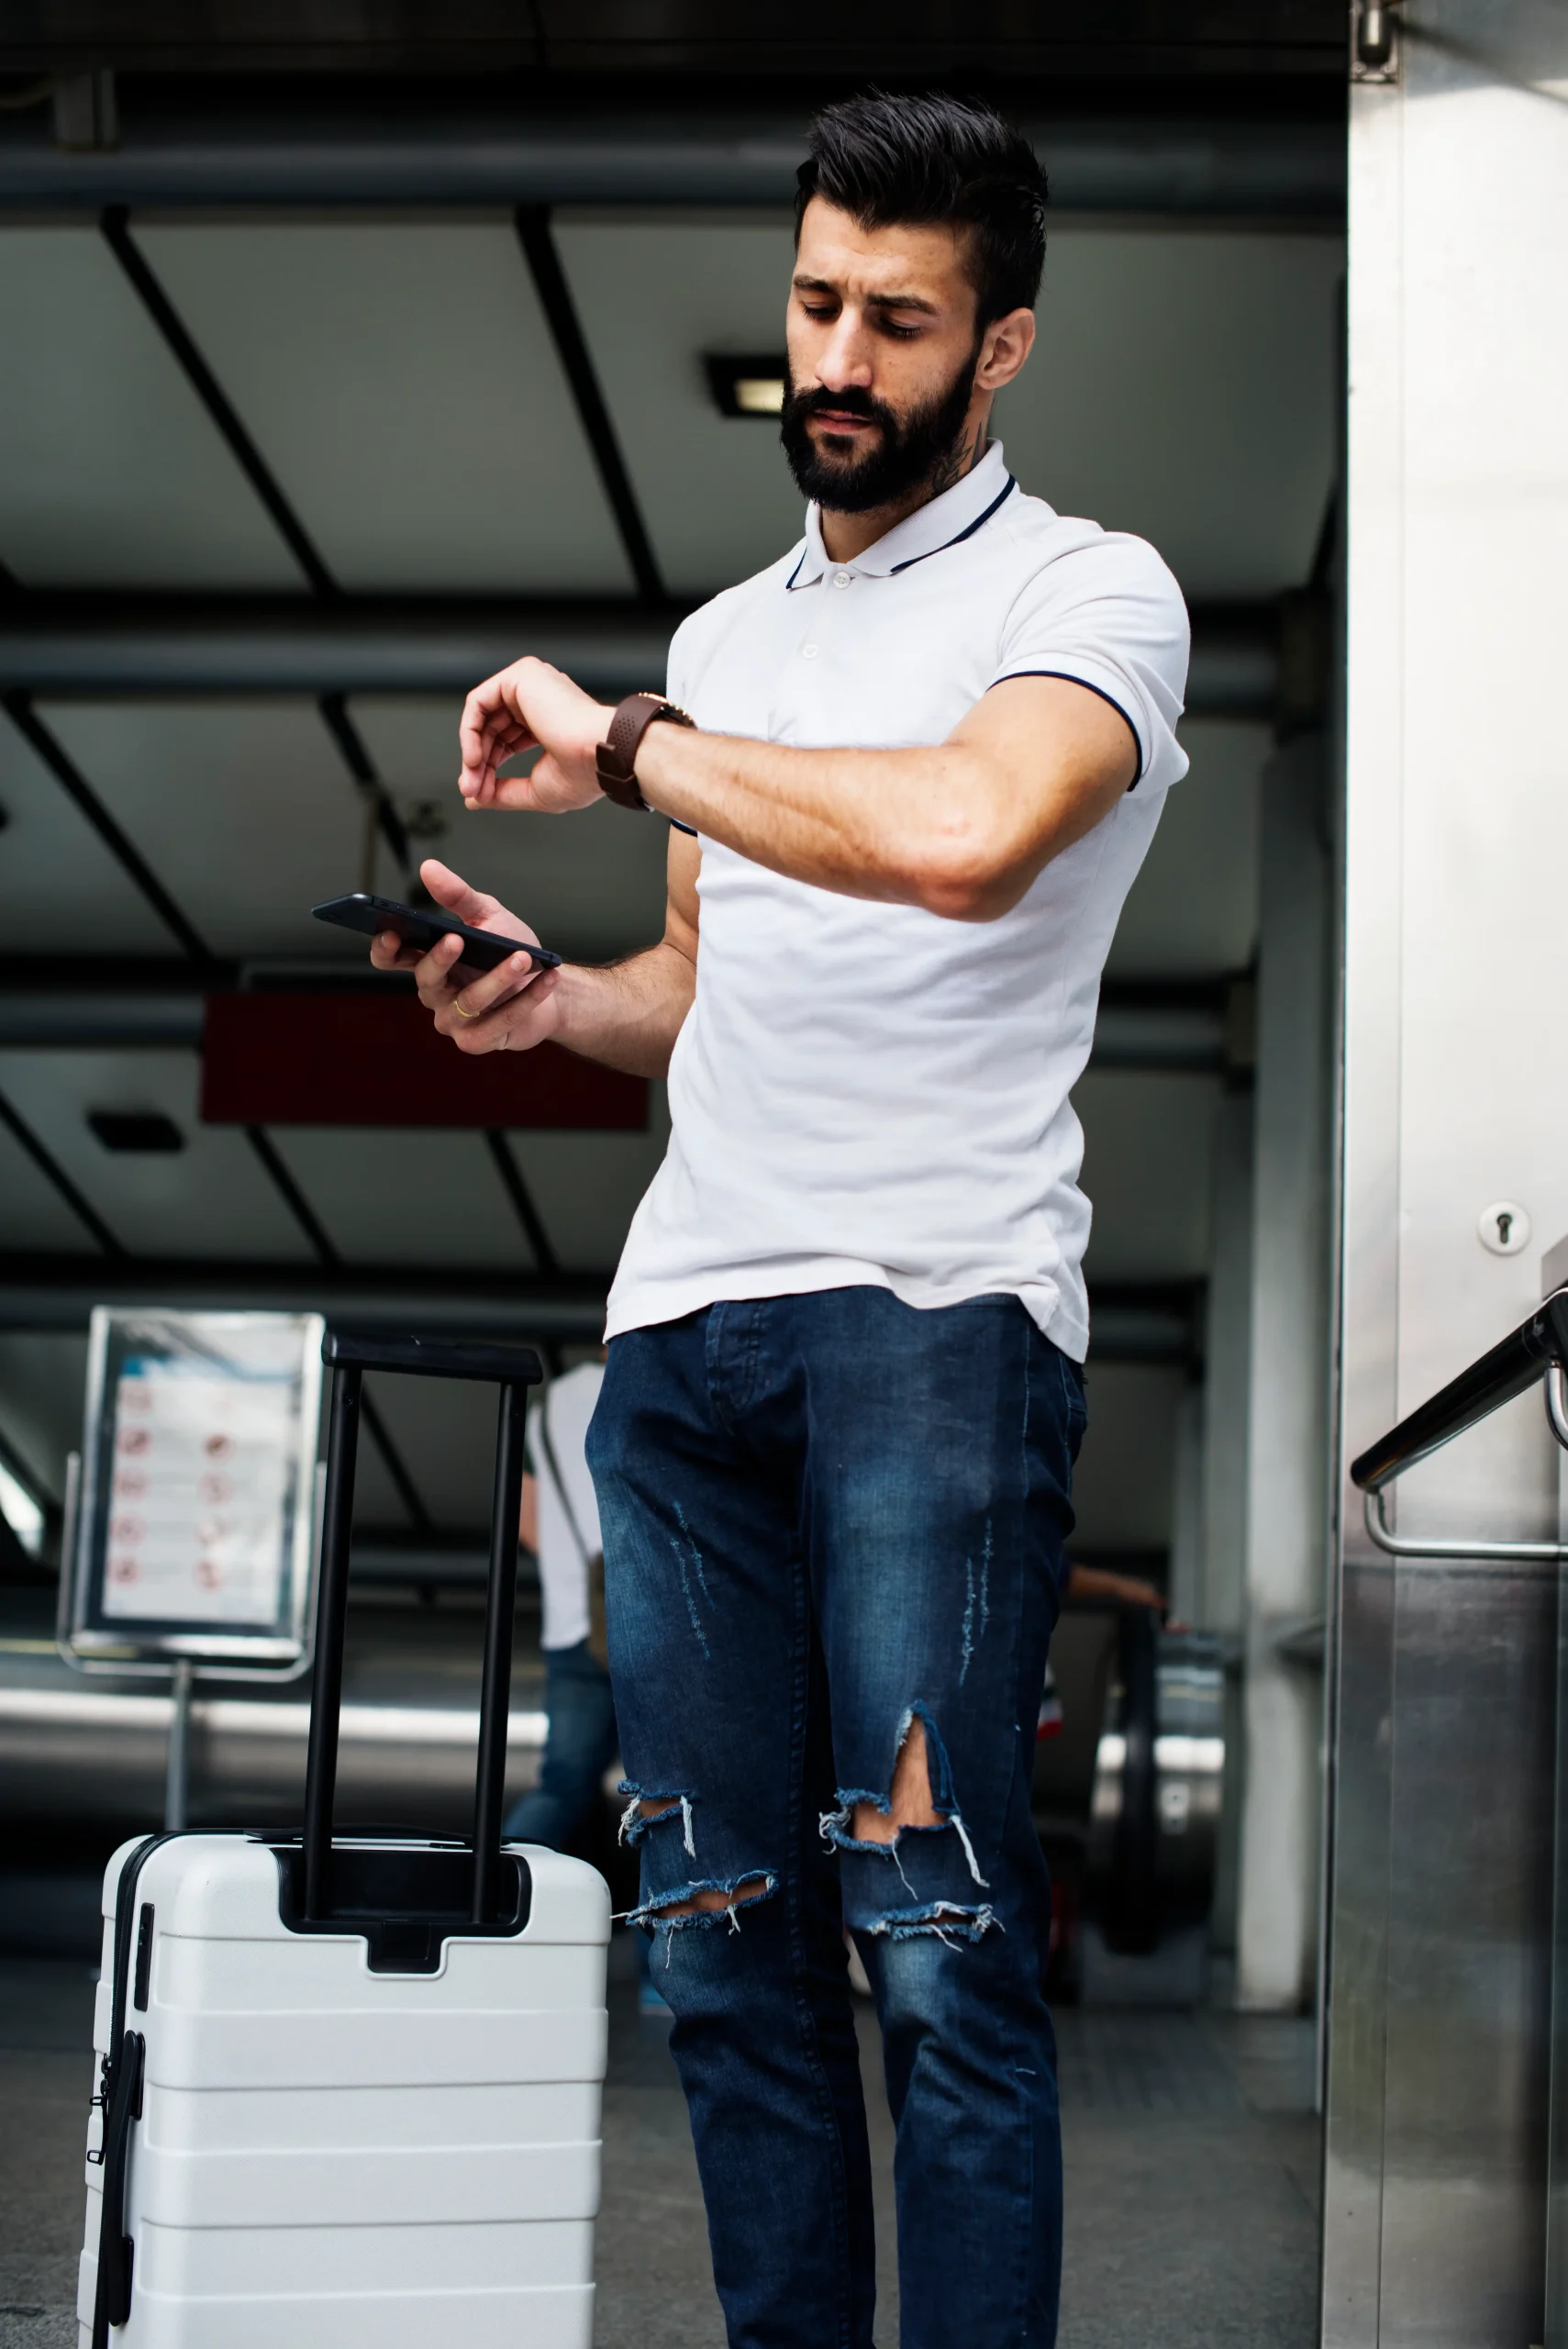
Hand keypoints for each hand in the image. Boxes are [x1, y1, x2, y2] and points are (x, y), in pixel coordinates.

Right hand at [368, 859, 562, 1053]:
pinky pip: (500, 1022)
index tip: (390, 932)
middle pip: (427, 979)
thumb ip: (458, 895)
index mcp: (428, 962)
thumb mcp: (488, 915)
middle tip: (457, 938)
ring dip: (498, 978)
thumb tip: (428, 868)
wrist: (553, 987)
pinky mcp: (480, 1041)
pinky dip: (526, 999)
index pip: (392, 958)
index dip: (385, 948)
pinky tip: (545, 979)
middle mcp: (435, 994)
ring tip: (523, 957)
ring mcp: (455, 1022)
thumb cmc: (511, 950)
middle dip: (441, 958)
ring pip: (469, 1001)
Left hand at [457, 656, 614, 812]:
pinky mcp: (521, 676)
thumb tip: (474, 798)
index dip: (489, 769)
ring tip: (474, 777)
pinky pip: (479, 701)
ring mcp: (530, 685)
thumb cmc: (585, 772)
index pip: (505, 742)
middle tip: (472, 788)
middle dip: (478, 763)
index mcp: (548, 722)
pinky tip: (474, 757)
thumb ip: (503, 793)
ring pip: (483, 717)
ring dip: (472, 751)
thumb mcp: (535, 791)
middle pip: (491, 731)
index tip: (480, 793)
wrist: (602, 754)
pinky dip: (469, 731)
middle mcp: (538, 700)